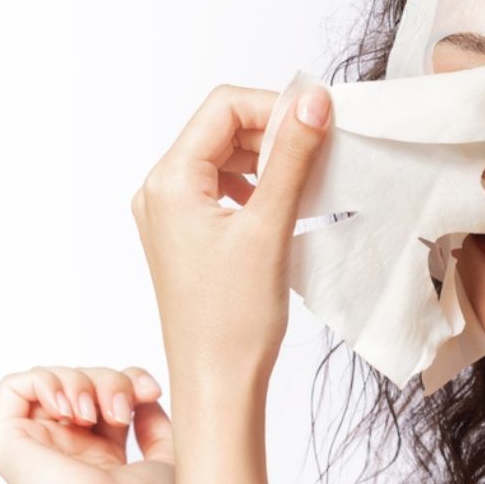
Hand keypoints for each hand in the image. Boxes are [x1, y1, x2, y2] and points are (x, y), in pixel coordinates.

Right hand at [0, 366, 172, 483]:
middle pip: (82, 380)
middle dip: (109, 381)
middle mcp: (68, 448)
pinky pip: (14, 388)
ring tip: (93, 415)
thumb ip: (155, 427)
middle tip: (120, 411)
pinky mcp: (11, 445)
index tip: (151, 393)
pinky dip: (46, 381)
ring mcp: (40, 445)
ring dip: (81, 381)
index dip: (131, 379)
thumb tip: (145, 397)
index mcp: (101, 455)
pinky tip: (69, 406)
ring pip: (52, 380)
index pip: (106, 393)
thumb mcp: (163, 459)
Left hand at [130, 84, 330, 380]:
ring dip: (271, 157)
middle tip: (323, 151)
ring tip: (309, 181)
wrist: (218, 381)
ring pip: (227, 155)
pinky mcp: (189, 233)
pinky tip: (287, 204)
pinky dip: (260, 183)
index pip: (224, 107)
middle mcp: (161, 191)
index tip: (321, 122)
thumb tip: (311, 102)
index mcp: (170, 182)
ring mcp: (172, 213)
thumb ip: (292, 157)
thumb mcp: (269, 226)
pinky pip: (225, 186)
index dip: (276, 106)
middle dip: (275, 131)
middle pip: (224, 127)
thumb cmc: (233, 319)